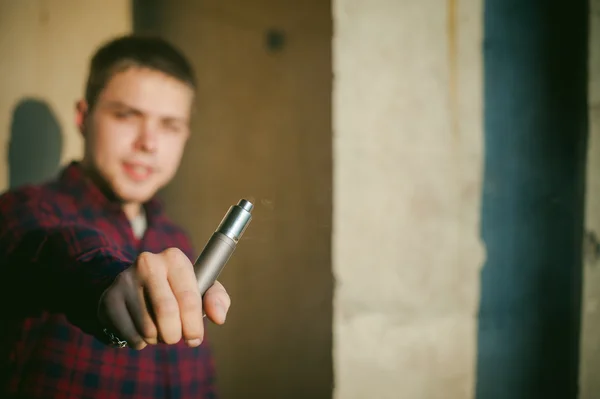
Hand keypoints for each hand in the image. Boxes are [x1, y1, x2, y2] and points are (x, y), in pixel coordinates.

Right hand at [97, 247, 230, 349]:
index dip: (194, 324)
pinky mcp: (109, 299)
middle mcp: (148, 263)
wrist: (133, 286)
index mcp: (174, 258)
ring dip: (157, 339)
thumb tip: (218, 317)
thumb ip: (216, 299)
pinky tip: (141, 330)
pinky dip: (140, 342)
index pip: (188, 297)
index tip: (195, 338)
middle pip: (166, 312)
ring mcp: (125, 280)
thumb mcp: (200, 288)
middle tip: (175, 339)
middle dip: (174, 334)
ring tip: (158, 330)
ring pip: (147, 328)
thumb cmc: (175, 290)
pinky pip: (131, 335)